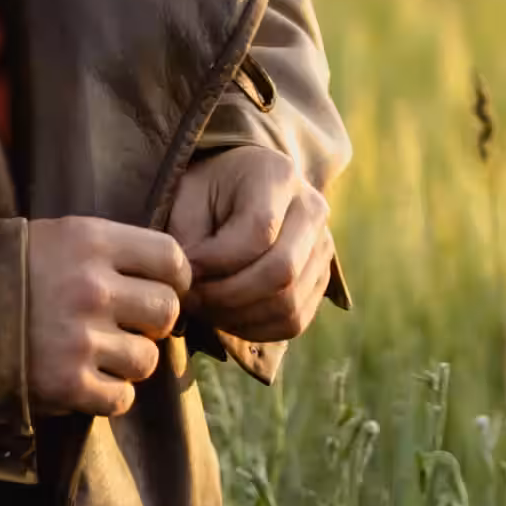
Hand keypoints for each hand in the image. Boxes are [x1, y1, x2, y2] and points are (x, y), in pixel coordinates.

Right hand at [25, 216, 190, 418]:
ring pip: (147, 359)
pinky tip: (82, 380)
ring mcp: (80, 338)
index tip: (157, 287)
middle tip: (122, 324)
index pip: (172, 258)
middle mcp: (91, 287)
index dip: (173, 278)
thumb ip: (106, 251)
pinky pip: (121, 398)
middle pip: (167, 310)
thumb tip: (167, 276)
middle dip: (151, 322)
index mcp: (89, 241)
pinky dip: (107, 395)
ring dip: (126, 361)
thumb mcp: (52, 237)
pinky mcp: (68, 383)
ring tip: (94, 353)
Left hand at [172, 146, 333, 345]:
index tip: (182, 270)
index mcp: (278, 176)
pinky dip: (255, 328)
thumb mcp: (186, 196)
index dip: (215, 261)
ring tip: (204, 308)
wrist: (239, 189)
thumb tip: (189, 283)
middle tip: (191, 299)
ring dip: (238, 317)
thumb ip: (185, 235)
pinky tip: (225, 316)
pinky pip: (294, 320)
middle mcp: (312, 210)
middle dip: (227, 296)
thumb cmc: (206, 191)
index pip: (258, 233)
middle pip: (281, 272)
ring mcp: (324, 247)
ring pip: (289, 304)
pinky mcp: (321, 279)